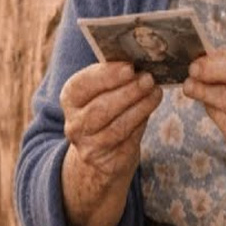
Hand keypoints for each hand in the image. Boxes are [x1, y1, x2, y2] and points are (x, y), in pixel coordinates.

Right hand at [60, 60, 162, 225]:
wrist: (99, 153)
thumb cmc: (106, 110)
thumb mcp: (103, 92)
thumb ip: (116, 79)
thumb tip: (141, 64)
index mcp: (70, 99)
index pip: (83, 85)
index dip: (106, 76)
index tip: (129, 67)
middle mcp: (74, 124)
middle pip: (100, 108)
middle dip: (127, 92)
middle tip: (148, 78)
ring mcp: (87, 145)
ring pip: (116, 126)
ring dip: (139, 107)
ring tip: (155, 92)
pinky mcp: (104, 162)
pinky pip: (127, 141)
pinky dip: (141, 122)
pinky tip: (151, 107)